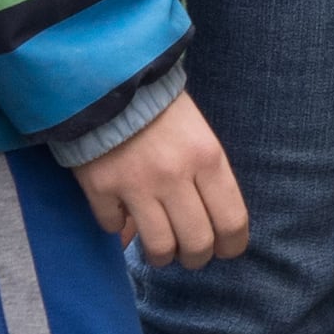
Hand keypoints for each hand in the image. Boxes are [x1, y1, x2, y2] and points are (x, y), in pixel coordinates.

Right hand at [75, 93, 250, 267]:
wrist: (109, 77)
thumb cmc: (162, 109)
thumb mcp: (200, 135)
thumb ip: (207, 178)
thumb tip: (214, 225)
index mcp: (207, 158)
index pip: (231, 221)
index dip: (232, 245)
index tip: (225, 249)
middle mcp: (175, 175)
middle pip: (197, 244)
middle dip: (196, 256)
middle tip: (190, 252)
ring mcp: (136, 185)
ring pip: (159, 248)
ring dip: (161, 255)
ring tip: (160, 248)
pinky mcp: (101, 188)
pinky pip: (113, 229)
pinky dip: (117, 227)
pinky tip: (121, 212)